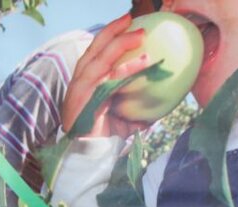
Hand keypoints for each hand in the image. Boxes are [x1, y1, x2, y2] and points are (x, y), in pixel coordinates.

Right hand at [61, 15, 152, 138]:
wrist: (86, 159)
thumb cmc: (102, 140)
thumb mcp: (122, 121)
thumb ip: (135, 112)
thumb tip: (157, 108)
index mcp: (85, 84)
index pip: (95, 54)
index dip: (108, 38)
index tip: (125, 25)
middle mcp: (80, 83)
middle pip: (94, 49)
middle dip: (111, 30)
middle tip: (130, 17)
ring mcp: (81, 90)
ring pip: (99, 59)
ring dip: (119, 42)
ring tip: (139, 33)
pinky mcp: (86, 100)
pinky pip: (109, 79)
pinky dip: (127, 68)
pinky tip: (145, 60)